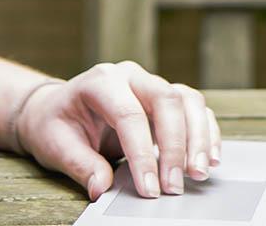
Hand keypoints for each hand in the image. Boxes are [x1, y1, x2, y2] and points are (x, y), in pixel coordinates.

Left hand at [14, 60, 221, 201]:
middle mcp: (130, 76)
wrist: (56, 108)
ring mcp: (149, 83)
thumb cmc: (56, 124)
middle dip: (176, 145)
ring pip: (186, 99)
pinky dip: (206, 131)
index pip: (129, 114)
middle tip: (175, 186)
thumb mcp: (55, 144)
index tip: (149, 189)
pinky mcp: (164, 98)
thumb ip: (80, 164)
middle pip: (165, 100)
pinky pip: (194, 107)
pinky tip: (210, 156)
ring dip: (198, 136)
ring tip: (199, 172)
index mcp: (101, 81)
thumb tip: (101, 187)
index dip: (142, 154)